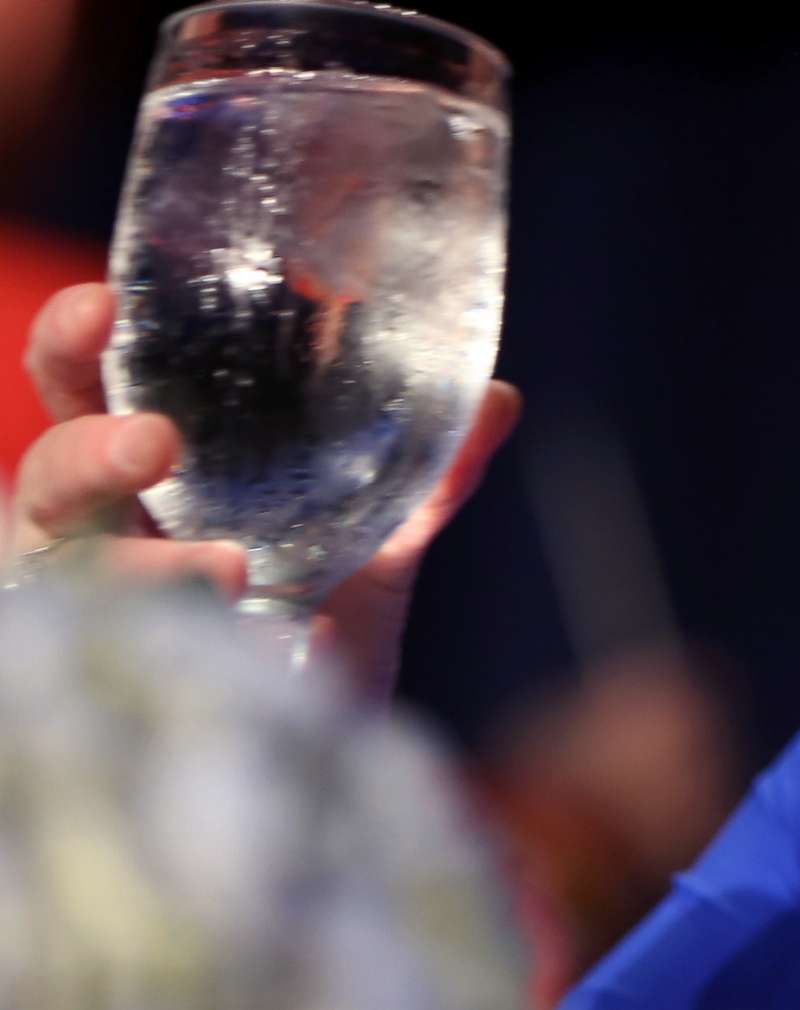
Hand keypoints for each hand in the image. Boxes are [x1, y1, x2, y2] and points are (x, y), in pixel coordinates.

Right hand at [10, 282, 520, 706]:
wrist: (339, 750)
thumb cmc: (328, 625)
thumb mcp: (384, 538)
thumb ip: (434, 471)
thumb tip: (500, 398)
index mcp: (152, 473)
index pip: (84, 391)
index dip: (74, 346)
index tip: (105, 302)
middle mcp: (105, 540)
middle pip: (47, 479)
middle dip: (86, 449)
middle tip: (154, 442)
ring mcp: (99, 622)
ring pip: (65, 579)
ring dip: (138, 567)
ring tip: (223, 570)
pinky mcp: (122, 691)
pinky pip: (110, 671)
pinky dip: (177, 651)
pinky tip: (250, 649)